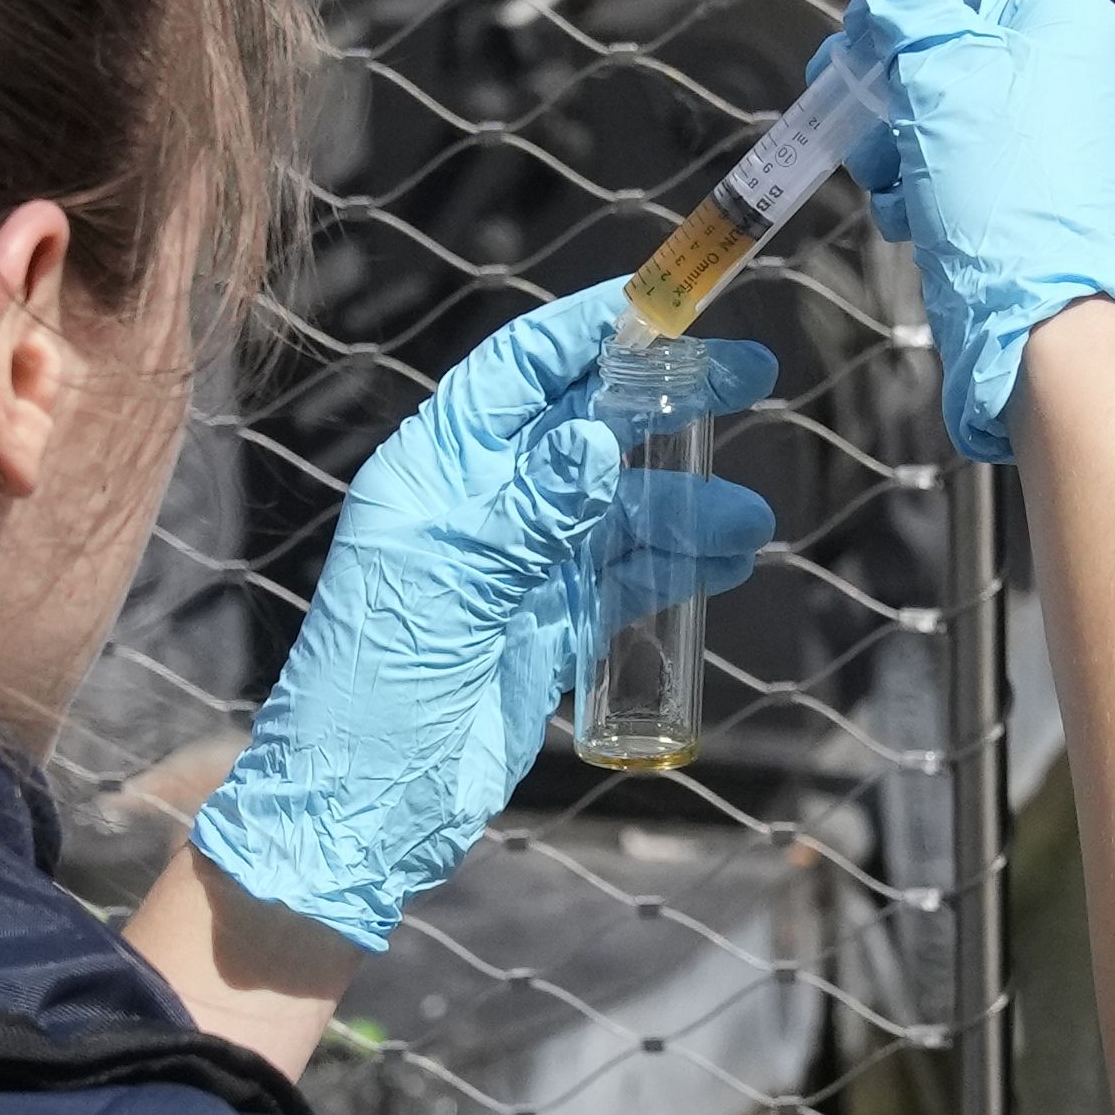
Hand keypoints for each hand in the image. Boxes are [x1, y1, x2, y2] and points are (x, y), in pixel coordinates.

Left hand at [194, 284, 774, 949]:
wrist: (363, 811)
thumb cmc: (374, 691)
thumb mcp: (451, 589)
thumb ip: (530, 514)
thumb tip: (599, 441)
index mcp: (436, 471)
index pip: (519, 370)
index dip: (591, 329)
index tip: (666, 303)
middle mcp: (482, 504)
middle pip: (586, 426)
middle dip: (665, 402)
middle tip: (750, 375)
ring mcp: (521, 566)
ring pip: (620, 508)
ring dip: (686, 503)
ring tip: (750, 520)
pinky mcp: (550, 627)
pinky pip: (625, 577)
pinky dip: (677, 565)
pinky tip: (727, 561)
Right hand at [827, 0, 1114, 463]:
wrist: (1047, 331)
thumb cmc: (1003, 197)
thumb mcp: (936, 67)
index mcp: (1075, 21)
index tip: (872, 18)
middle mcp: (1087, 72)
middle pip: (968, 27)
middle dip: (894, 62)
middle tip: (848, 93)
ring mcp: (1073, 139)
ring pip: (963, 100)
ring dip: (902, 128)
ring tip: (879, 171)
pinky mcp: (1051, 197)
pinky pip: (980, 159)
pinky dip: (933, 175)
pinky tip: (908, 210)